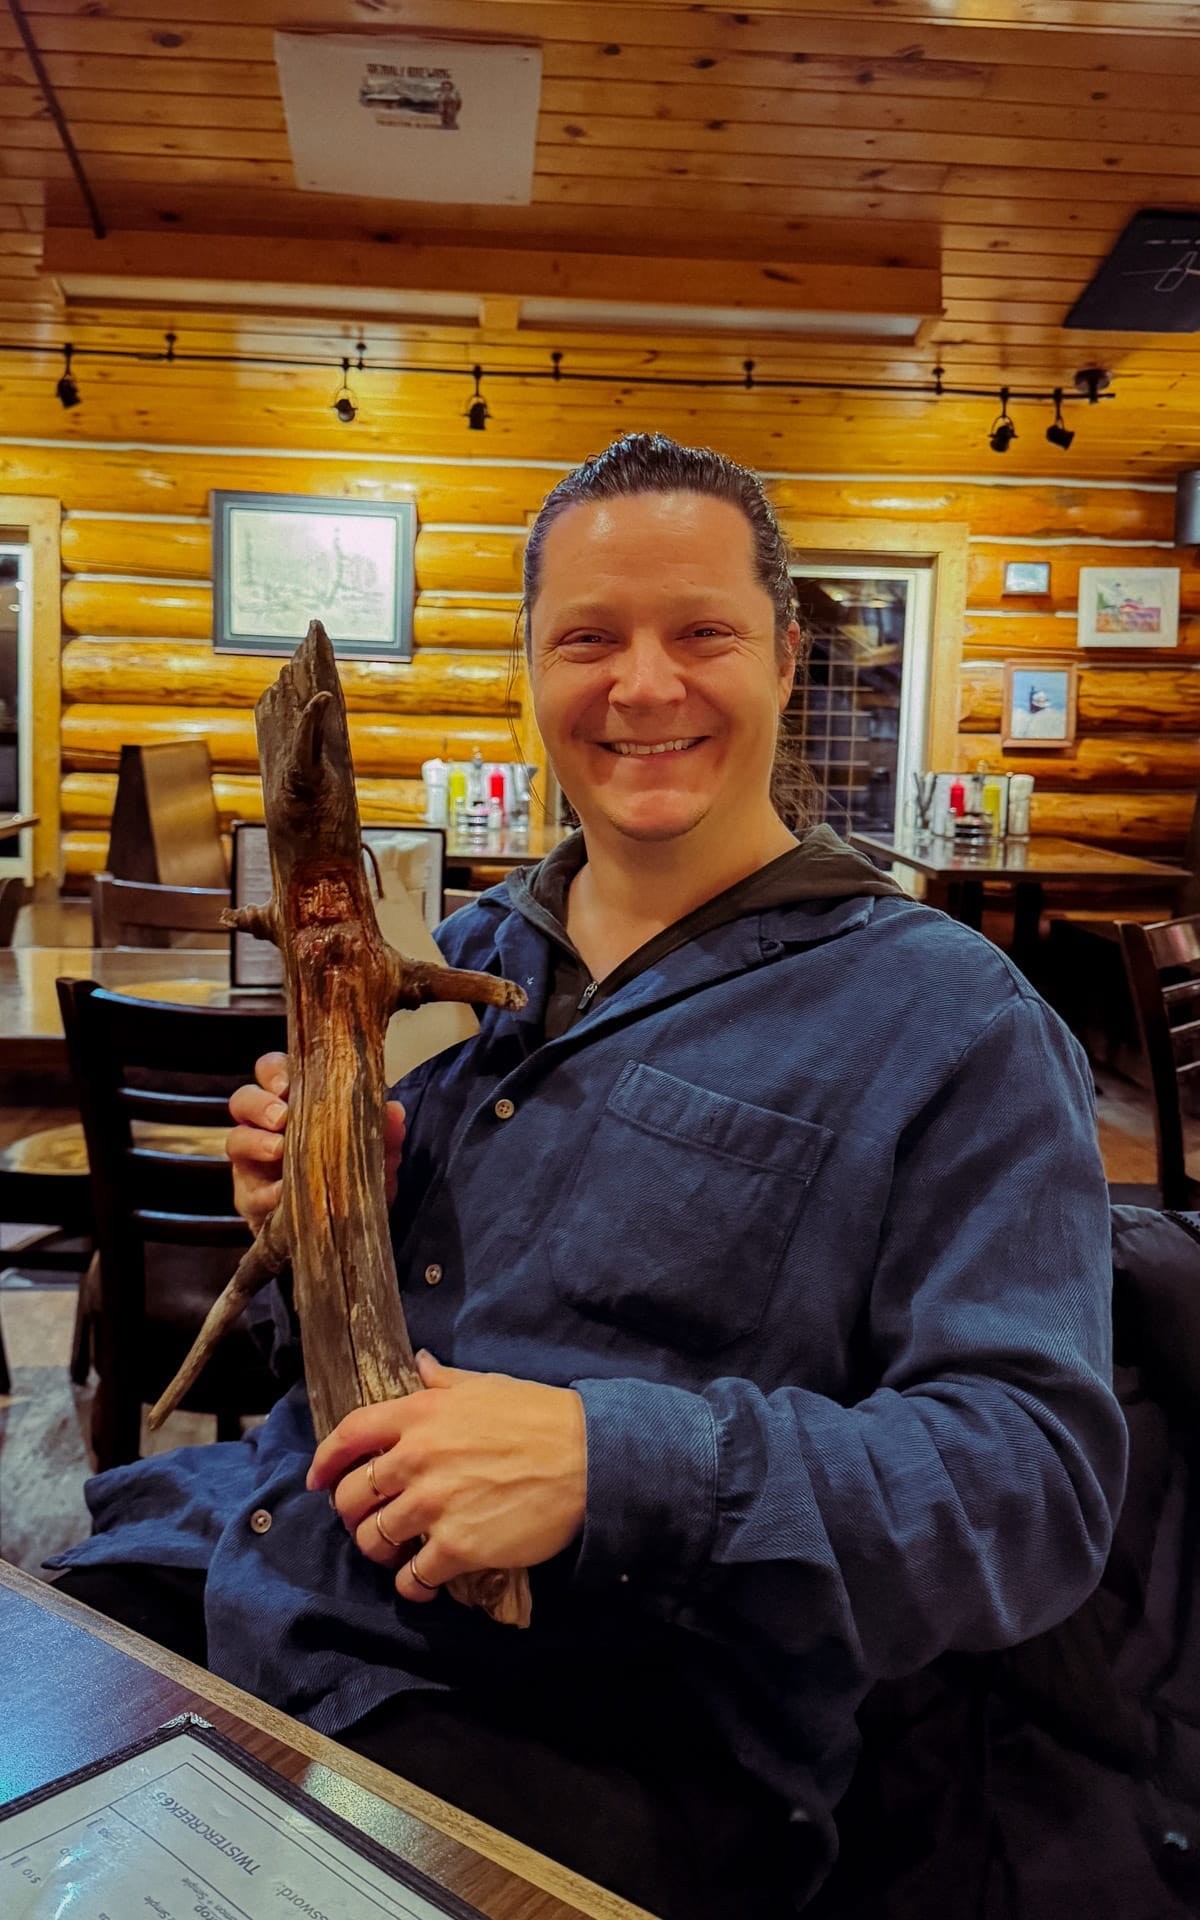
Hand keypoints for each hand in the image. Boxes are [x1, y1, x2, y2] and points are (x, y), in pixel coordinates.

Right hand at [225, 1050, 405, 1233]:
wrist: (341, 1228)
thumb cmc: (350, 1174)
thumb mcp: (373, 1154)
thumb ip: (384, 1133)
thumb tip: (394, 1111)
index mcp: (293, 1102)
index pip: (271, 1070)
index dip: (274, 1071)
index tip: (288, 1084)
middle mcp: (265, 1126)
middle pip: (243, 1099)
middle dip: (260, 1104)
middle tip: (282, 1117)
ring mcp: (252, 1162)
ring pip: (236, 1139)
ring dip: (256, 1142)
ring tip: (279, 1151)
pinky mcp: (250, 1198)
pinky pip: (248, 1192)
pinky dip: (267, 1191)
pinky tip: (283, 1193)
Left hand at [307, 1351, 587, 1604]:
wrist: (588, 1458)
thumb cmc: (541, 1416)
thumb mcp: (487, 1386)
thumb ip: (444, 1381)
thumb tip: (419, 1364)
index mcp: (420, 1413)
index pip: (349, 1435)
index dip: (324, 1461)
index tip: (316, 1480)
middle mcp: (416, 1457)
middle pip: (352, 1496)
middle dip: (352, 1514)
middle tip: (367, 1522)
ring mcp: (434, 1505)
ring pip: (375, 1539)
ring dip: (378, 1551)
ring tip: (394, 1554)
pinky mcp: (457, 1547)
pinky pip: (412, 1577)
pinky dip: (410, 1586)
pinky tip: (421, 1584)